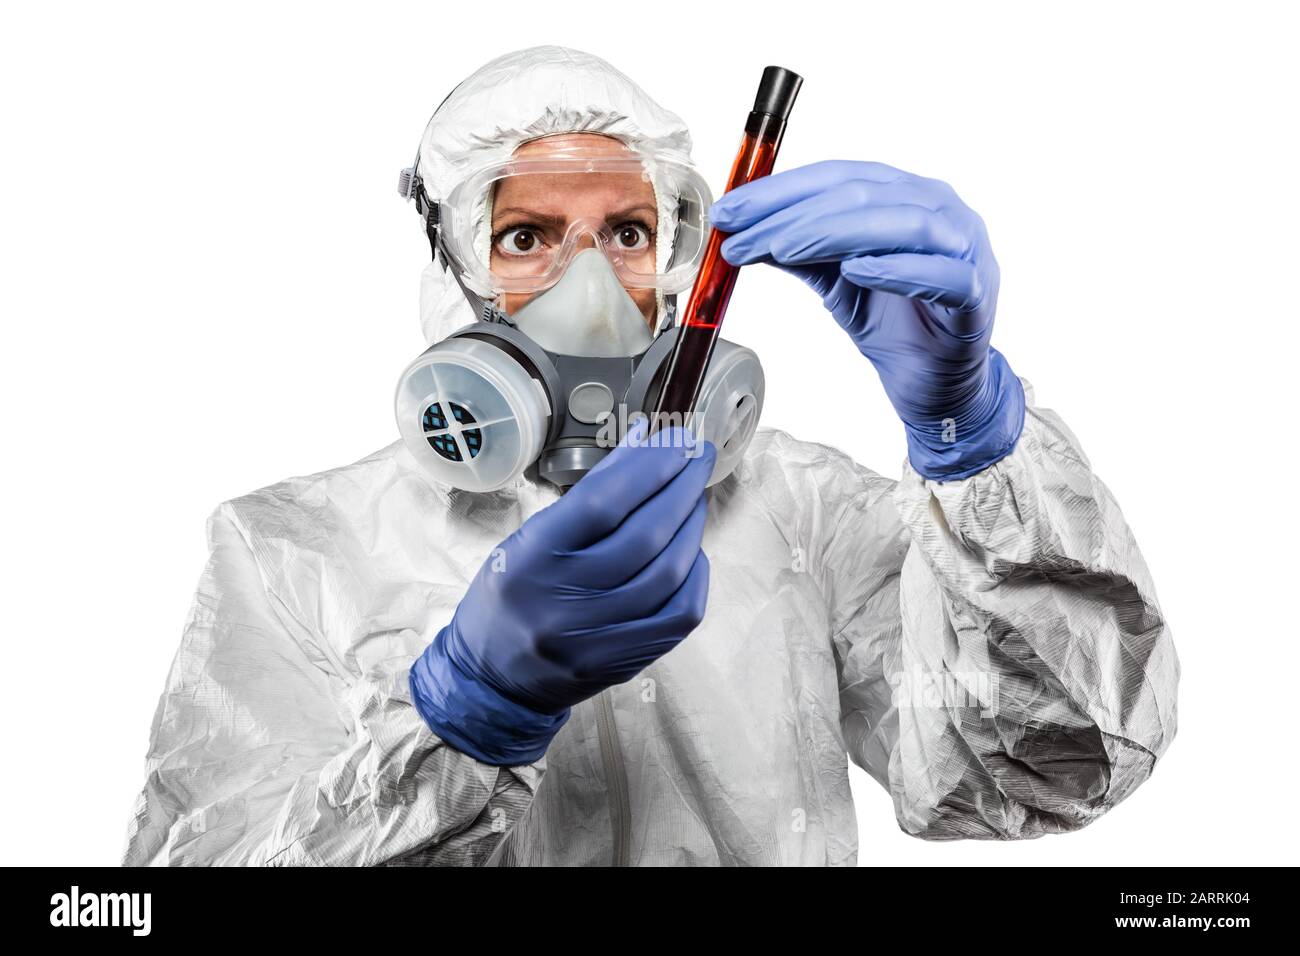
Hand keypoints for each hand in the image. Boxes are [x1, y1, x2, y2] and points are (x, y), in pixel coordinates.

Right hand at [410, 419, 713, 764]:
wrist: (492, 678)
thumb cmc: (511, 594)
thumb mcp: (530, 538)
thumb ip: (589, 496)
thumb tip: (643, 445)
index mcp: (532, 557)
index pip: (602, 502)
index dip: (648, 465)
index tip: (676, 438)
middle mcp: (563, 599)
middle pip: (644, 534)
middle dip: (682, 486)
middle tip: (699, 456)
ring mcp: (596, 637)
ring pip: (668, 572)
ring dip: (691, 526)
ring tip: (694, 499)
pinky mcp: (622, 662)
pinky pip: (679, 614)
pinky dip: (694, 575)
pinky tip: (692, 551)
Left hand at [709, 160, 1023, 479]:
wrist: (936, 386)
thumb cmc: (894, 326)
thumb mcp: (833, 283)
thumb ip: (799, 253)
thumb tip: (742, 231)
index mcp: (905, 196)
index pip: (838, 176)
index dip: (780, 190)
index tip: (730, 211)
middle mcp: (939, 210)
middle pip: (863, 195)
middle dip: (793, 213)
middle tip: (743, 233)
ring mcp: (965, 248)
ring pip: (903, 224)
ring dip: (835, 233)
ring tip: (784, 247)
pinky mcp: (977, 294)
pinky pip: (942, 274)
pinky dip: (896, 269)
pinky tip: (856, 270)